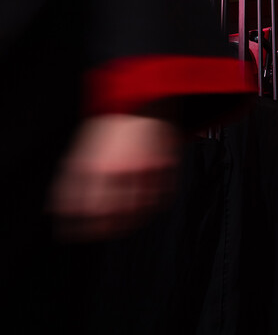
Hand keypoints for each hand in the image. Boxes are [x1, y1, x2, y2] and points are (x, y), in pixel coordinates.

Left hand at [49, 114, 178, 240]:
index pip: (85, 210)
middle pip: (113, 214)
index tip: (73, 234)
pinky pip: (162, 197)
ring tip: (125, 222)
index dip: (79, 227)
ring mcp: (146, 169)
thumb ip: (67, 181)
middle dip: (106, 229)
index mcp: (95, 167)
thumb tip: (53, 209)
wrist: (140, 100)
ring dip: (131, 221)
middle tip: (102, 232)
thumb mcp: (80, 151)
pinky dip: (154, 207)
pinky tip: (146, 206)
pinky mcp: (167, 166)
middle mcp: (120, 170)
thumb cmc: (108, 125)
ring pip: (139, 209)